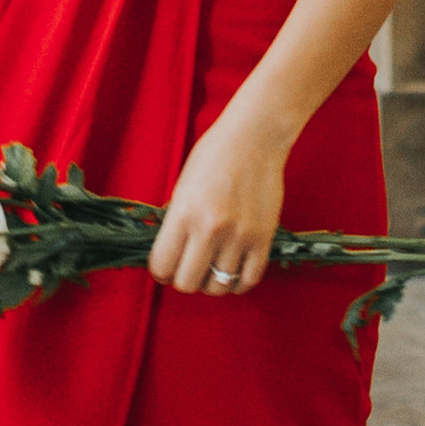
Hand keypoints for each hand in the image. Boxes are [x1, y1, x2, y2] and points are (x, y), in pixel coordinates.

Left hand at [148, 114, 288, 296]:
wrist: (254, 139)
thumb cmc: (214, 155)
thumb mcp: (181, 186)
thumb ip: (176, 222)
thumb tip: (170, 253)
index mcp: (183, 213)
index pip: (162, 265)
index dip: (160, 272)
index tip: (165, 268)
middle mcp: (210, 229)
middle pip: (187, 283)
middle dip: (183, 280)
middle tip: (188, 269)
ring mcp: (239, 236)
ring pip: (218, 286)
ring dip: (211, 282)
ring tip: (211, 269)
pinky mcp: (263, 238)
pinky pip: (248, 279)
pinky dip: (238, 284)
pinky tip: (232, 273)